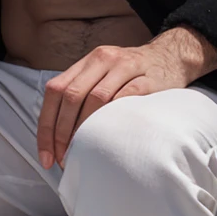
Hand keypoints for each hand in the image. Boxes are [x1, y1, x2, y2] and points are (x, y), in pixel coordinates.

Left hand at [36, 26, 216, 167]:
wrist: (171, 56)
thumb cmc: (131, 74)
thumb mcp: (103, 74)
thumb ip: (80, 93)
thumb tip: (54, 136)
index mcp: (86, 61)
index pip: (55, 91)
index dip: (46, 126)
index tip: (45, 155)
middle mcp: (102, 59)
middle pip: (71, 96)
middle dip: (61, 132)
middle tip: (62, 159)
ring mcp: (125, 67)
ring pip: (96, 98)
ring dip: (85, 130)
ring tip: (83, 155)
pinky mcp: (148, 79)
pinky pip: (126, 98)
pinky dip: (113, 120)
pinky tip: (108, 140)